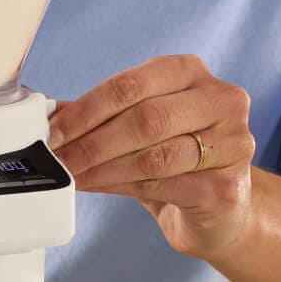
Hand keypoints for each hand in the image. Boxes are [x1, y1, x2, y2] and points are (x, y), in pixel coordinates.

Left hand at [48, 55, 256, 258]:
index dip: (87, 110)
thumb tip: (48, 113)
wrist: (220, 208)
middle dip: (92, 142)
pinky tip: (97, 186)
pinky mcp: (226, 185)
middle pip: (145, 119)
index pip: (132, 84)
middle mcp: (220, 100)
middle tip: (58, 160)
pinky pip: (163, 185)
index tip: (54, 131)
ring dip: (103, 168)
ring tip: (72, 176)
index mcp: (190, 73)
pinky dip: (122, 186)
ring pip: (153, 155)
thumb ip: (99, 117)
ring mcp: (231, 142)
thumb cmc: (174, 161)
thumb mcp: (137, 130)